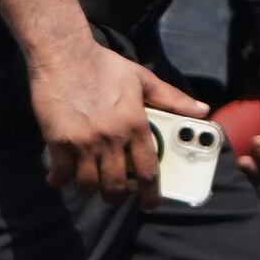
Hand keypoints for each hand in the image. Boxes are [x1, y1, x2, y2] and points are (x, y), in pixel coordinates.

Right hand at [32, 36, 206, 201]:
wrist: (64, 55)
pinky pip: (61, 172)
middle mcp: (111, 139)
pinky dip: (59, 180)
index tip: (150, 204)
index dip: (151, 194)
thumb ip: (172, 98)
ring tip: (89, 184)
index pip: (149, 171)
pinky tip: (59, 178)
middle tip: (114, 196)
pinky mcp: (58, 141)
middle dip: (116, 197)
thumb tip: (201, 110)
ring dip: (89, 189)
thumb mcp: (143, 79)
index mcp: (136, 125)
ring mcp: (84, 142)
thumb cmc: (104, 66)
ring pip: (88, 184)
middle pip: (116, 185)